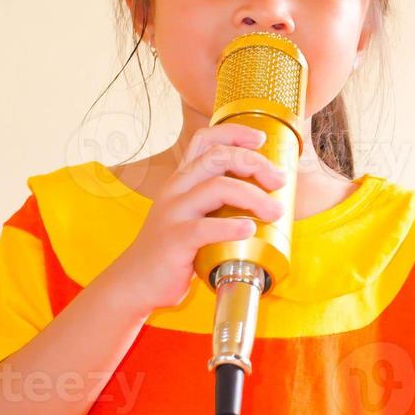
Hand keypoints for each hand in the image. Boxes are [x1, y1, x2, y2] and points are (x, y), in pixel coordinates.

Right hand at [101, 123, 287, 313]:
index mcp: (182, 180)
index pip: (205, 140)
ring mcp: (173, 213)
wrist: (136, 282)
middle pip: (217, 157)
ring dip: (253, 196)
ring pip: (217, 188)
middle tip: (279, 180)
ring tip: (275, 211)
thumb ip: (215, 201)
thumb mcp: (190, 214)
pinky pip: (205, 228)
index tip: (261, 139)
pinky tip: (249, 230)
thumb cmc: (174, 249)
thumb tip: (265, 197)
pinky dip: (231, 227)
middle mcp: (176, 189)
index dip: (234, 132)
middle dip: (254, 162)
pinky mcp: (174, 240)